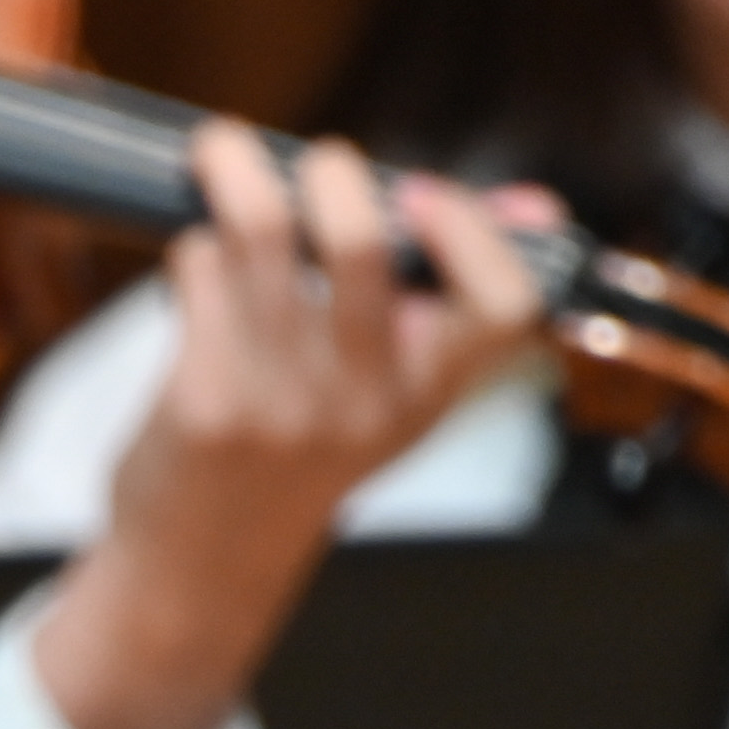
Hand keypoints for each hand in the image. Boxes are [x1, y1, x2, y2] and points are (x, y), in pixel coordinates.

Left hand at [31, 128, 546, 728]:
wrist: (197, 570)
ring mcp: (281, 402)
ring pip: (261, 233)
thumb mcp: (390, 397)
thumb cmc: (293, 460)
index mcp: (426, 396)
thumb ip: (450, 302)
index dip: (472, 230)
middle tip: (311, 170)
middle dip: (327, 172)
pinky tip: (193, 265)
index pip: (502, 304)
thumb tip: (535, 203)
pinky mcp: (205, 399)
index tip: (423, 194)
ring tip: (222, 158)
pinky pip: (201, 272)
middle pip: (357, 241)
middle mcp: (363, 402)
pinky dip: (194, 249)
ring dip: (235, 175)